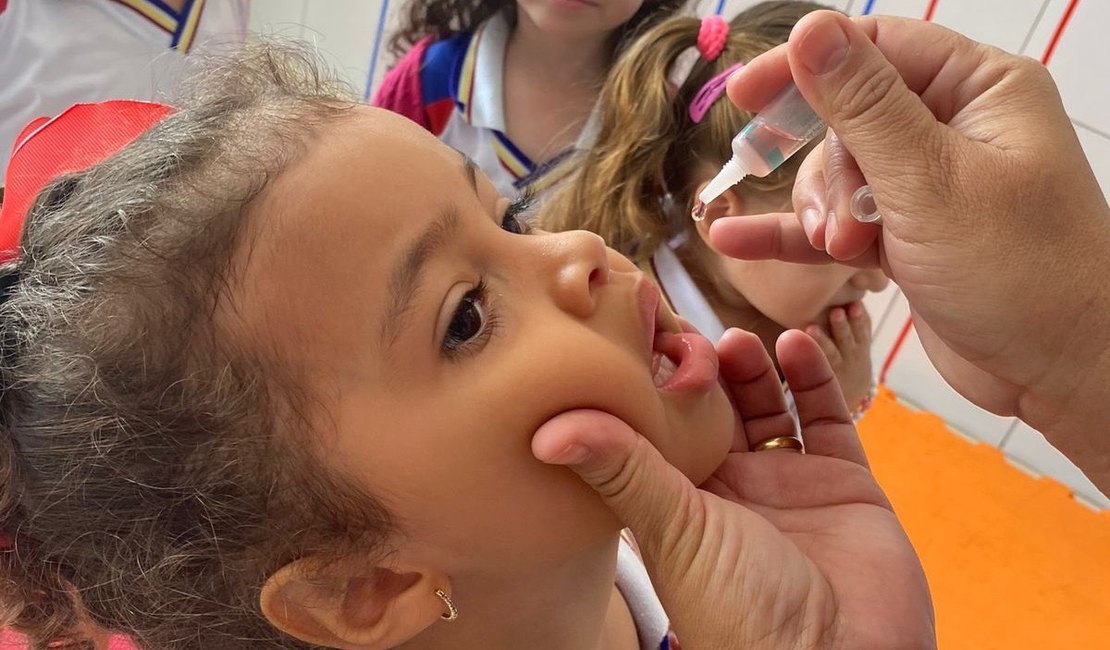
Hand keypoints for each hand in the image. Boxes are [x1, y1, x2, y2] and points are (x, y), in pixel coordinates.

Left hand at [532, 329, 934, 649]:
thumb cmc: (740, 612)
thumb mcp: (672, 529)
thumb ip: (621, 470)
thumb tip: (543, 431)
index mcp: (683, 504)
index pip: (662, 430)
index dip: (653, 387)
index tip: (637, 336)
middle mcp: (734, 493)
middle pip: (717, 413)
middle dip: (704, 371)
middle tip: (690, 331)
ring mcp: (790, 488)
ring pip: (772, 409)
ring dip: (756, 370)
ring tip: (736, 339)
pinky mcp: (846, 487)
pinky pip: (830, 421)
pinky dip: (814, 381)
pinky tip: (795, 345)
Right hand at [707, 12, 1109, 485]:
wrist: (1063, 373)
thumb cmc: (1025, 275)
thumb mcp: (931, 182)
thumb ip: (863, 107)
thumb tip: (810, 31)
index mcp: (978, 90)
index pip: (873, 48)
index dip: (803, 67)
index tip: (742, 97)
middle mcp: (953, 128)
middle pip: (846, 115)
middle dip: (826, 167)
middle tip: (835, 215)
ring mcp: (928, 186)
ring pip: (836, 173)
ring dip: (822, 211)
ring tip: (845, 251)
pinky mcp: (907, 237)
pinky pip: (834, 222)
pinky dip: (793, 232)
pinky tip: (735, 241)